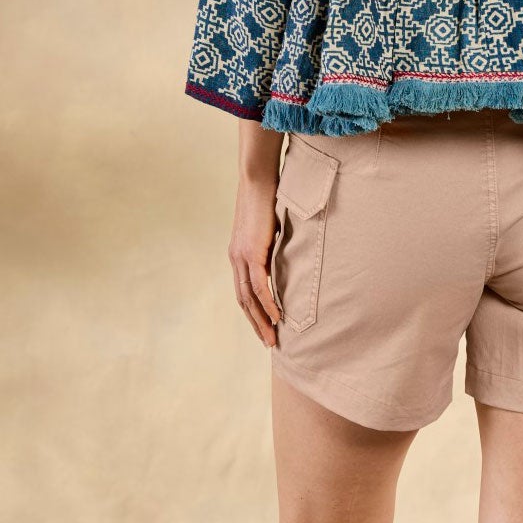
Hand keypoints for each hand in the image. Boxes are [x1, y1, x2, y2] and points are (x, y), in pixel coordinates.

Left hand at [228, 123, 286, 346]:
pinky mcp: (251, 253)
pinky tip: (277, 318)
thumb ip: (273, 244)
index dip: (253, 311)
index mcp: (238, 253)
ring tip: (273, 338)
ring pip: (249, 299)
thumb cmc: (267, 198)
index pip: (243, 290)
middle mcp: (236, 258)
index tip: (265, 327)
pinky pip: (259, 286)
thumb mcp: (270, 227)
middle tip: (269, 342)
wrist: (257, 180)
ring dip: (262, 320)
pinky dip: (267, 304)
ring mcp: (241, 257)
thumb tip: (287, 253)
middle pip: (244, 301)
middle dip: (257, 323)